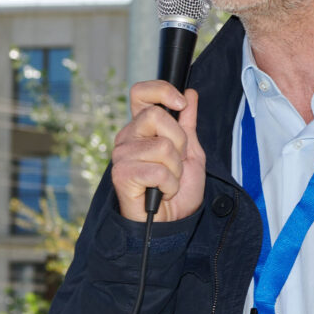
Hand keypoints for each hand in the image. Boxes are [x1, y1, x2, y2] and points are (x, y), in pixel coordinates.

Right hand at [110, 80, 205, 221]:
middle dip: (179, 141)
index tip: (181, 103)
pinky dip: (170, 185)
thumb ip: (188, 123)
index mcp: (141, 128)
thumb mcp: (191, 152)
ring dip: (176, 169)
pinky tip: (162, 192)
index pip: (141, 93)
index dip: (161, 90)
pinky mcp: (122, 175)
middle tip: (176, 162)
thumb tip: (190, 94)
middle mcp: (127, 137)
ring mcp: (122, 156)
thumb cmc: (178, 190)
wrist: (171, 223)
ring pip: (162, 146)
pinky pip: (159, 170)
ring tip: (168, 182)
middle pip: (156, 116)